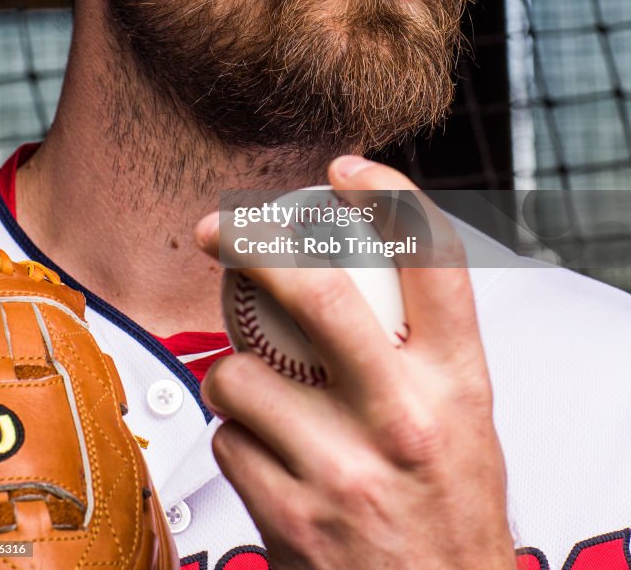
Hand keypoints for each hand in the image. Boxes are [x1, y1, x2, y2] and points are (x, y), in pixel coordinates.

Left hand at [195, 156, 515, 569]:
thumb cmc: (450, 505)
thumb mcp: (465, 414)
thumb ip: (420, 345)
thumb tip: (357, 263)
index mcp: (457, 382)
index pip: (431, 259)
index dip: (385, 194)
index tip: (344, 170)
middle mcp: (404, 418)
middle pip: (317, 293)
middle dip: (253, 243)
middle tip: (221, 228)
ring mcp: (344, 469)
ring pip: (241, 374)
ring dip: (233, 373)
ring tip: (263, 395)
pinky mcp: (291, 516)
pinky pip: (227, 440)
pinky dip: (234, 435)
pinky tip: (270, 457)